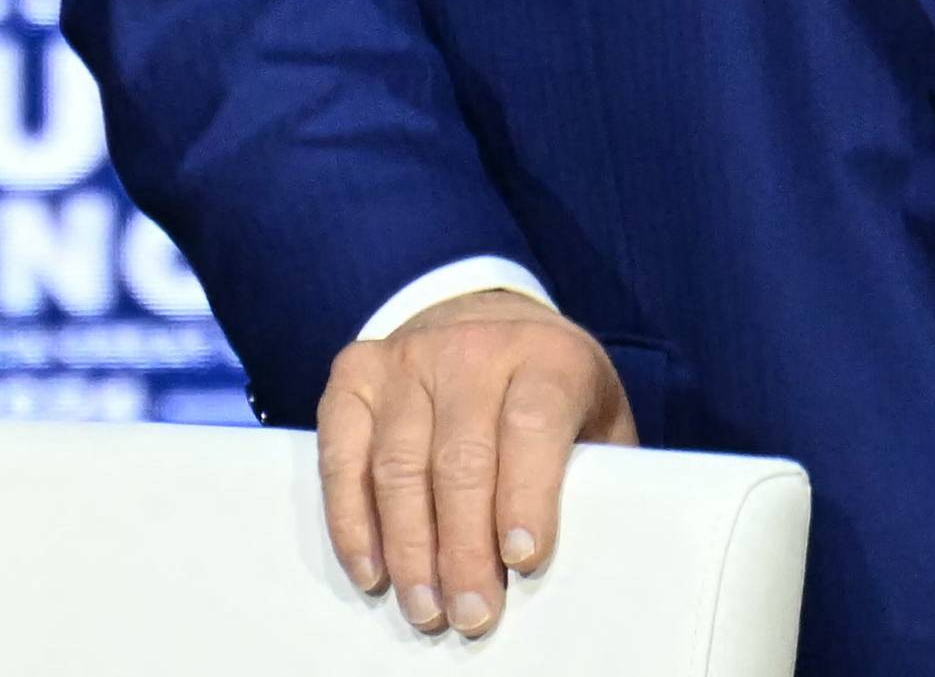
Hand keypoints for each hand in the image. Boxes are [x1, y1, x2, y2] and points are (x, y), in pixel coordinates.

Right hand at [317, 289, 632, 636]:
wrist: (489, 320)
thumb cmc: (549, 393)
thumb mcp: (592, 419)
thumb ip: (589, 475)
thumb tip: (576, 565)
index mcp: (545, 355)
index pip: (532, 422)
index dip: (526, 494)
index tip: (523, 559)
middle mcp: (471, 346)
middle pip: (460, 457)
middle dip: (464, 547)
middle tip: (473, 614)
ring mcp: (406, 356)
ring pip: (398, 463)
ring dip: (409, 547)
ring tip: (426, 608)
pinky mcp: (356, 373)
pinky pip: (342, 454)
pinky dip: (352, 520)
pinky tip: (373, 569)